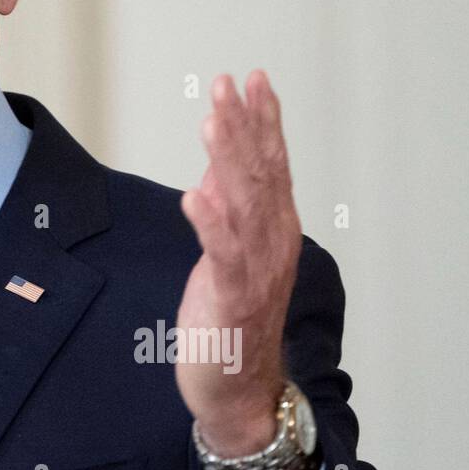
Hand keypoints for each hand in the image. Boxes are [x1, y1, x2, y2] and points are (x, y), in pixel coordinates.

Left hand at [176, 70, 301, 456]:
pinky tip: (194, 195)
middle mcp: (272, 243)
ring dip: (229, 160)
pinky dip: (210, 224)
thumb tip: (212, 173)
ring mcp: (254, 270)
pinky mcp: (229, 299)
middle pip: (259, 174)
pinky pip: (222, 255)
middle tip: (229, 83)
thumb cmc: (232, 319)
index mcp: (274, 229)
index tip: (253, 79)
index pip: (272, 164)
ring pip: (243, 205)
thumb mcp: (228, 256)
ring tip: (214, 120)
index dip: (263, 121)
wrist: (240, 389)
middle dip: (244, 125)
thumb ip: (225, 213)